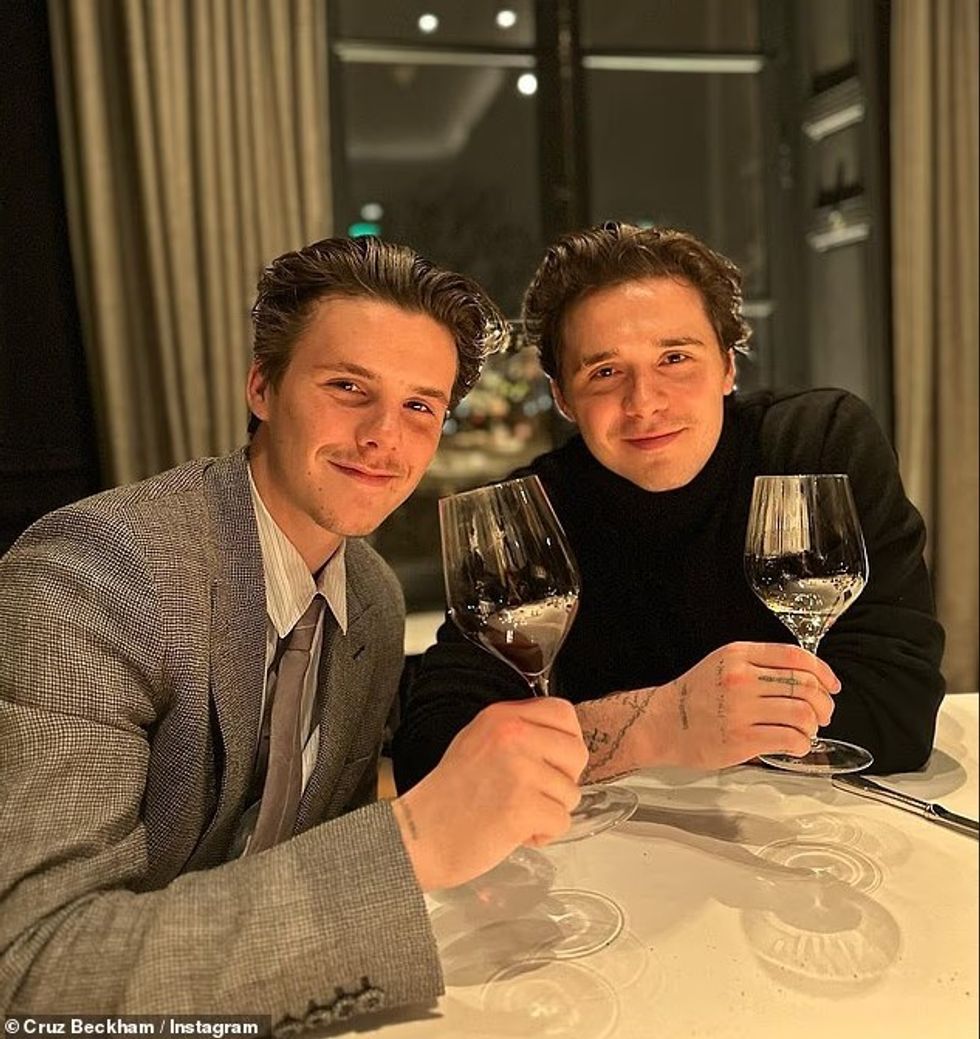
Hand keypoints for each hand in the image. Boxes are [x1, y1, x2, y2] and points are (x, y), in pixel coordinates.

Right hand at [392, 697, 587, 891]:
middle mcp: (513, 736)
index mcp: (502, 717)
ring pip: (571, 793)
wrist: (420, 835)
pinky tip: (516, 833)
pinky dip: (543, 834)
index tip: (554, 762)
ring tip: (515, 815)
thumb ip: (518, 732)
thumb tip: (559, 740)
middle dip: (563, 781)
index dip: (567, 741)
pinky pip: (561, 822)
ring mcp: (520, 770)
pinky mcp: (524, 806)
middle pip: (577, 753)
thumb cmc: (448, 796)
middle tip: (534, 794)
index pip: (563, 713)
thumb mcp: (478, 741)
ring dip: (549, 811)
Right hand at [654, 642, 839, 769]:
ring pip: (802, 713)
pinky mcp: (742, 738)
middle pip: (804, 685)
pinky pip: (790, 739)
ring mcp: (741, 709)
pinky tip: (795, 745)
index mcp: (739, 655)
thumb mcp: (723, 664)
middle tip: (823, 714)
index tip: (832, 686)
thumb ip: (759, 665)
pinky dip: (802, 744)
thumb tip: (805, 677)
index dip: (823, 672)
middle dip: (824, 703)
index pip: (795, 657)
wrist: (662, 723)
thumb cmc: (695, 697)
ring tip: (805, 731)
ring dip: (813, 726)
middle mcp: (741, 678)